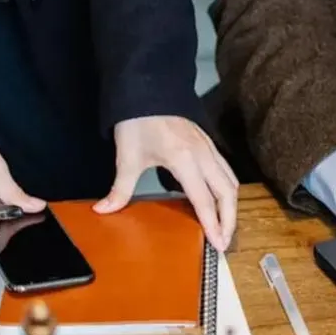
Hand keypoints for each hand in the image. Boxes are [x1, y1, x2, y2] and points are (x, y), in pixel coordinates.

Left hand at [95, 116, 237, 250]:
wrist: (147, 90)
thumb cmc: (137, 122)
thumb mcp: (127, 157)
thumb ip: (120, 188)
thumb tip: (103, 210)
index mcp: (184, 160)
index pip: (204, 200)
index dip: (213, 224)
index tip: (218, 244)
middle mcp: (203, 155)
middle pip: (227, 193)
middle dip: (229, 219)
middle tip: (224, 242)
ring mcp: (209, 148)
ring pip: (231, 181)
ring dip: (231, 205)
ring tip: (225, 225)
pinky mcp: (208, 143)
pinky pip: (226, 170)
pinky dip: (228, 189)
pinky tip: (220, 200)